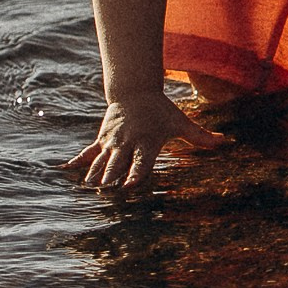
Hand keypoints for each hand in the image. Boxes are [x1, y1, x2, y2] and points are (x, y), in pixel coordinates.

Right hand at [62, 89, 228, 192]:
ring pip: (99, 162)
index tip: (129, 186)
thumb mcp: (181, 122)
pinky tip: (63, 172)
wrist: (136, 92)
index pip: (142, 162)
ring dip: (93, 177)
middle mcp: (127, 144)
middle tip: (105, 195)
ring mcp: (112, 143)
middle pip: (117, 165)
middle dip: (111, 180)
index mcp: (147, 143)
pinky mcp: (101, 140)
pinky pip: (86, 153)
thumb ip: (200, 136)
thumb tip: (224, 142)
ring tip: (88, 192)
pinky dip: (76, 163)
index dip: (136, 174)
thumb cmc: (162, 112)